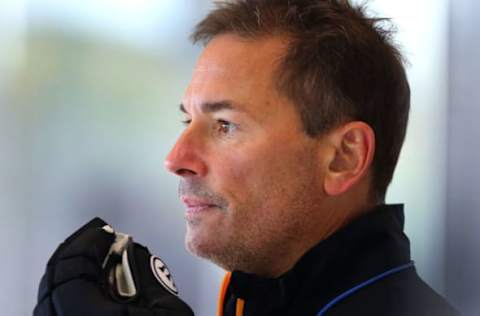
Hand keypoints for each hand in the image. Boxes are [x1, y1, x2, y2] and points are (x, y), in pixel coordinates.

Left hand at [33, 218, 193, 315]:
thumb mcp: (167, 310)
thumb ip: (148, 274)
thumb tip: (133, 253)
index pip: (71, 268)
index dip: (87, 242)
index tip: (103, 232)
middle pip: (55, 280)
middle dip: (78, 253)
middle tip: (99, 240)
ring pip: (52, 297)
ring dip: (73, 272)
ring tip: (97, 261)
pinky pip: (58, 312)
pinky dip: (72, 292)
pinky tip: (92, 287)